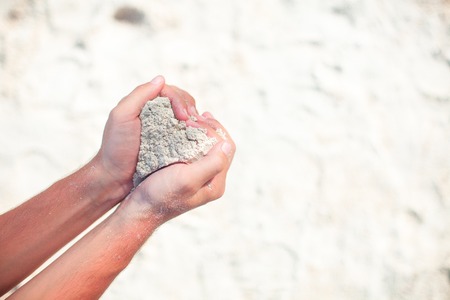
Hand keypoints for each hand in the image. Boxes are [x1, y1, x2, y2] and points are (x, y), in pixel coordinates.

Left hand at [94, 76, 192, 199]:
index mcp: (145, 103)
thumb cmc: (116, 147)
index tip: (184, 116)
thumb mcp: (122, 116)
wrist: (116, 178)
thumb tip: (161, 79)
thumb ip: (139, 95)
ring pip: (187, 117)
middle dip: (190, 108)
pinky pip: (187, 134)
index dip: (180, 101)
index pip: (170, 92)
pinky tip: (197, 139)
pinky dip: (194, 134)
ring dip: (195, 121)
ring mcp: (165, 129)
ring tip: (197, 131)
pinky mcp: (171, 144)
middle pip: (182, 101)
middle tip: (193, 123)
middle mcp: (157, 113)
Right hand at [125, 86, 235, 222]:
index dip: (216, 130)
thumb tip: (226, 145)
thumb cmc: (161, 195)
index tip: (198, 119)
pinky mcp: (184, 172)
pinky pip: (194, 149)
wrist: (138, 209)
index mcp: (215, 183)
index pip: (227, 148)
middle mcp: (210, 179)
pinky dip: (189, 137)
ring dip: (199, 130)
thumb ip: (211, 164)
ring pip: (206, 146)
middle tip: (193, 116)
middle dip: (209, 128)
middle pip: (219, 146)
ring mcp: (198, 175)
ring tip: (188, 119)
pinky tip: (180, 129)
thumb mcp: (188, 180)